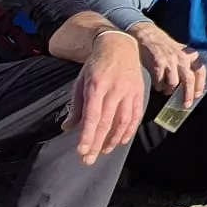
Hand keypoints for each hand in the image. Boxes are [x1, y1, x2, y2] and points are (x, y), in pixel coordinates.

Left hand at [63, 33, 147, 162]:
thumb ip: (76, 105)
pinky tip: (121, 141)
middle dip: (96, 144)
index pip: (92, 116)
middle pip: (106, 123)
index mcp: (97, 86)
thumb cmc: (96, 64)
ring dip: (113, 140)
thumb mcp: (81, 81)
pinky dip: (129, 131)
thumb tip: (67, 127)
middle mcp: (114, 89)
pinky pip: (135, 116)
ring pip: (123, 122)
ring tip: (103, 152)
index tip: (81, 152)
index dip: (87, 136)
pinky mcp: (139, 93)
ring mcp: (129, 92)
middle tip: (89, 160)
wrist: (119, 46)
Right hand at [135, 24, 206, 101]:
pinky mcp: (158, 63)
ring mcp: (170, 60)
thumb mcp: (181, 52)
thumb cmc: (166, 47)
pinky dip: (159, 86)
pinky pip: (160, 82)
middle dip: (188, 95)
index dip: (200, 84)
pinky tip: (157, 84)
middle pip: (189, 80)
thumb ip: (187, 66)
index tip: (198, 95)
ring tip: (166, 89)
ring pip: (173, 83)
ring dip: (169, 90)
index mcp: (190, 54)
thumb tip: (192, 88)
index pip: (201, 71)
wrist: (148, 35)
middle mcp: (182, 57)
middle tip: (186, 104)